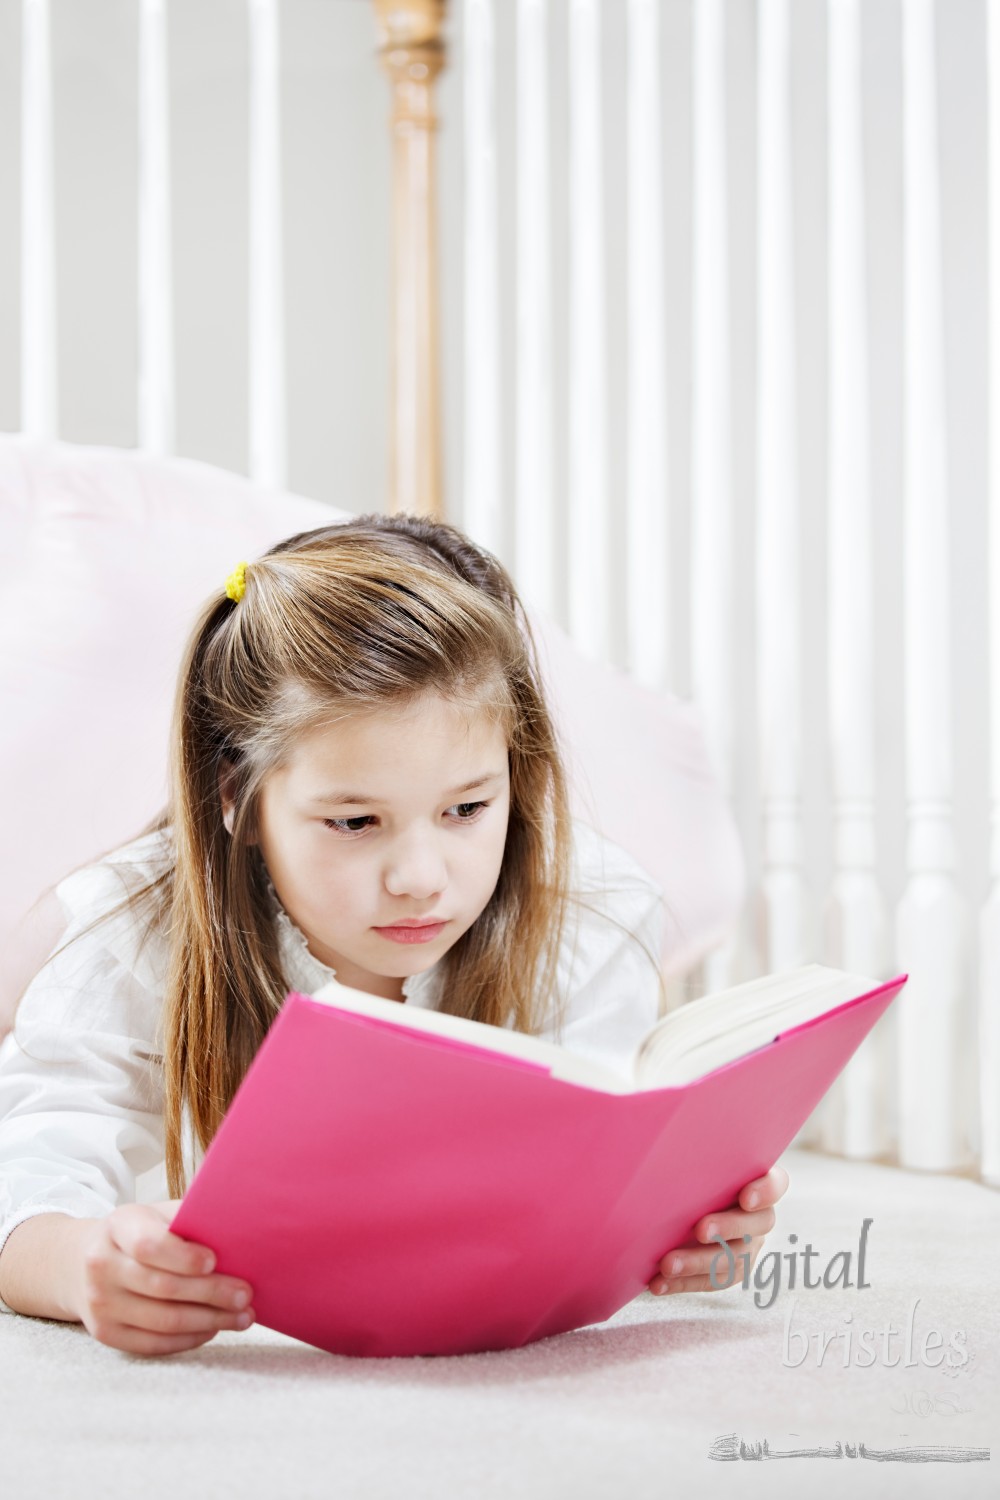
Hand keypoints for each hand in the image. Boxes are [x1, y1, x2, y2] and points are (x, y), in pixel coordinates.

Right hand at [71, 1201, 255, 1355]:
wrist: (83, 1262)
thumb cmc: (138, 1233)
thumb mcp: (156, 1214)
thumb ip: (189, 1218)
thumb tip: (239, 1229)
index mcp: (118, 1226)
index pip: (148, 1245)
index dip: (183, 1257)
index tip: (215, 1261)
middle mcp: (102, 1265)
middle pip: (162, 1286)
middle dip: (211, 1293)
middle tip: (245, 1295)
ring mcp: (100, 1303)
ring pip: (162, 1320)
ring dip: (209, 1321)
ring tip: (241, 1317)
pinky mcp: (106, 1333)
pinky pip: (153, 1343)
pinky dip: (189, 1339)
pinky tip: (213, 1328)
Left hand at [648, 1164, 788, 1295]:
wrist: (682, 1203)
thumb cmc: (691, 1171)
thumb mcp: (697, 1160)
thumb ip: (695, 1157)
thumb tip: (667, 1141)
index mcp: (757, 1182)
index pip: (775, 1183)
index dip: (765, 1192)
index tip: (745, 1199)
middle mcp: (759, 1216)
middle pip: (756, 1225)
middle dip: (728, 1228)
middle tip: (700, 1230)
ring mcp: (748, 1246)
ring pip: (733, 1259)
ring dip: (698, 1263)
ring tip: (667, 1265)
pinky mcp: (731, 1270)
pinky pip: (713, 1281)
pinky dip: (684, 1283)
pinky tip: (658, 1284)